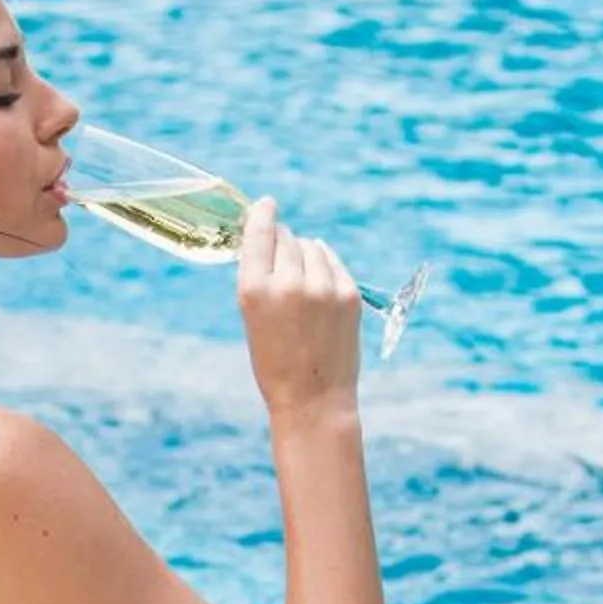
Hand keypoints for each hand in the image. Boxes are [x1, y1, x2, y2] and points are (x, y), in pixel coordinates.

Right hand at [236, 197, 362, 420]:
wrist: (313, 400)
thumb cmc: (275, 362)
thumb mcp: (253, 318)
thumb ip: (262, 278)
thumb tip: (278, 237)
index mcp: (254, 290)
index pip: (259, 233)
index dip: (263, 214)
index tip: (267, 204)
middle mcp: (288, 283)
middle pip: (287, 238)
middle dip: (283, 243)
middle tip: (282, 265)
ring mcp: (323, 287)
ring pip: (312, 246)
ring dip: (305, 255)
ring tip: (302, 286)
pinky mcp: (349, 294)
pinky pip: (333, 262)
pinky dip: (325, 267)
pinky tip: (320, 288)